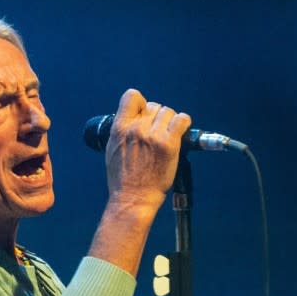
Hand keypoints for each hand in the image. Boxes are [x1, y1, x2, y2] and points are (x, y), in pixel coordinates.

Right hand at [104, 89, 191, 215]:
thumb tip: (132, 119)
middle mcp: (137, 129)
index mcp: (120, 128)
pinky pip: (181, 120)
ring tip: (168, 135)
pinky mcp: (169, 145)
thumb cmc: (123, 180)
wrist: (133, 198)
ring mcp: (154, 136)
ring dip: (170, 122)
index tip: (143, 114)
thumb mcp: (112, 149)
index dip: (141, 103)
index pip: (132, 96)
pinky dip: (183, 122)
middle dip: (157, 117)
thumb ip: (121, 131)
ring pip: (168, 112)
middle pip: (154, 106)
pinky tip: (181, 131)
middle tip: (158, 133)